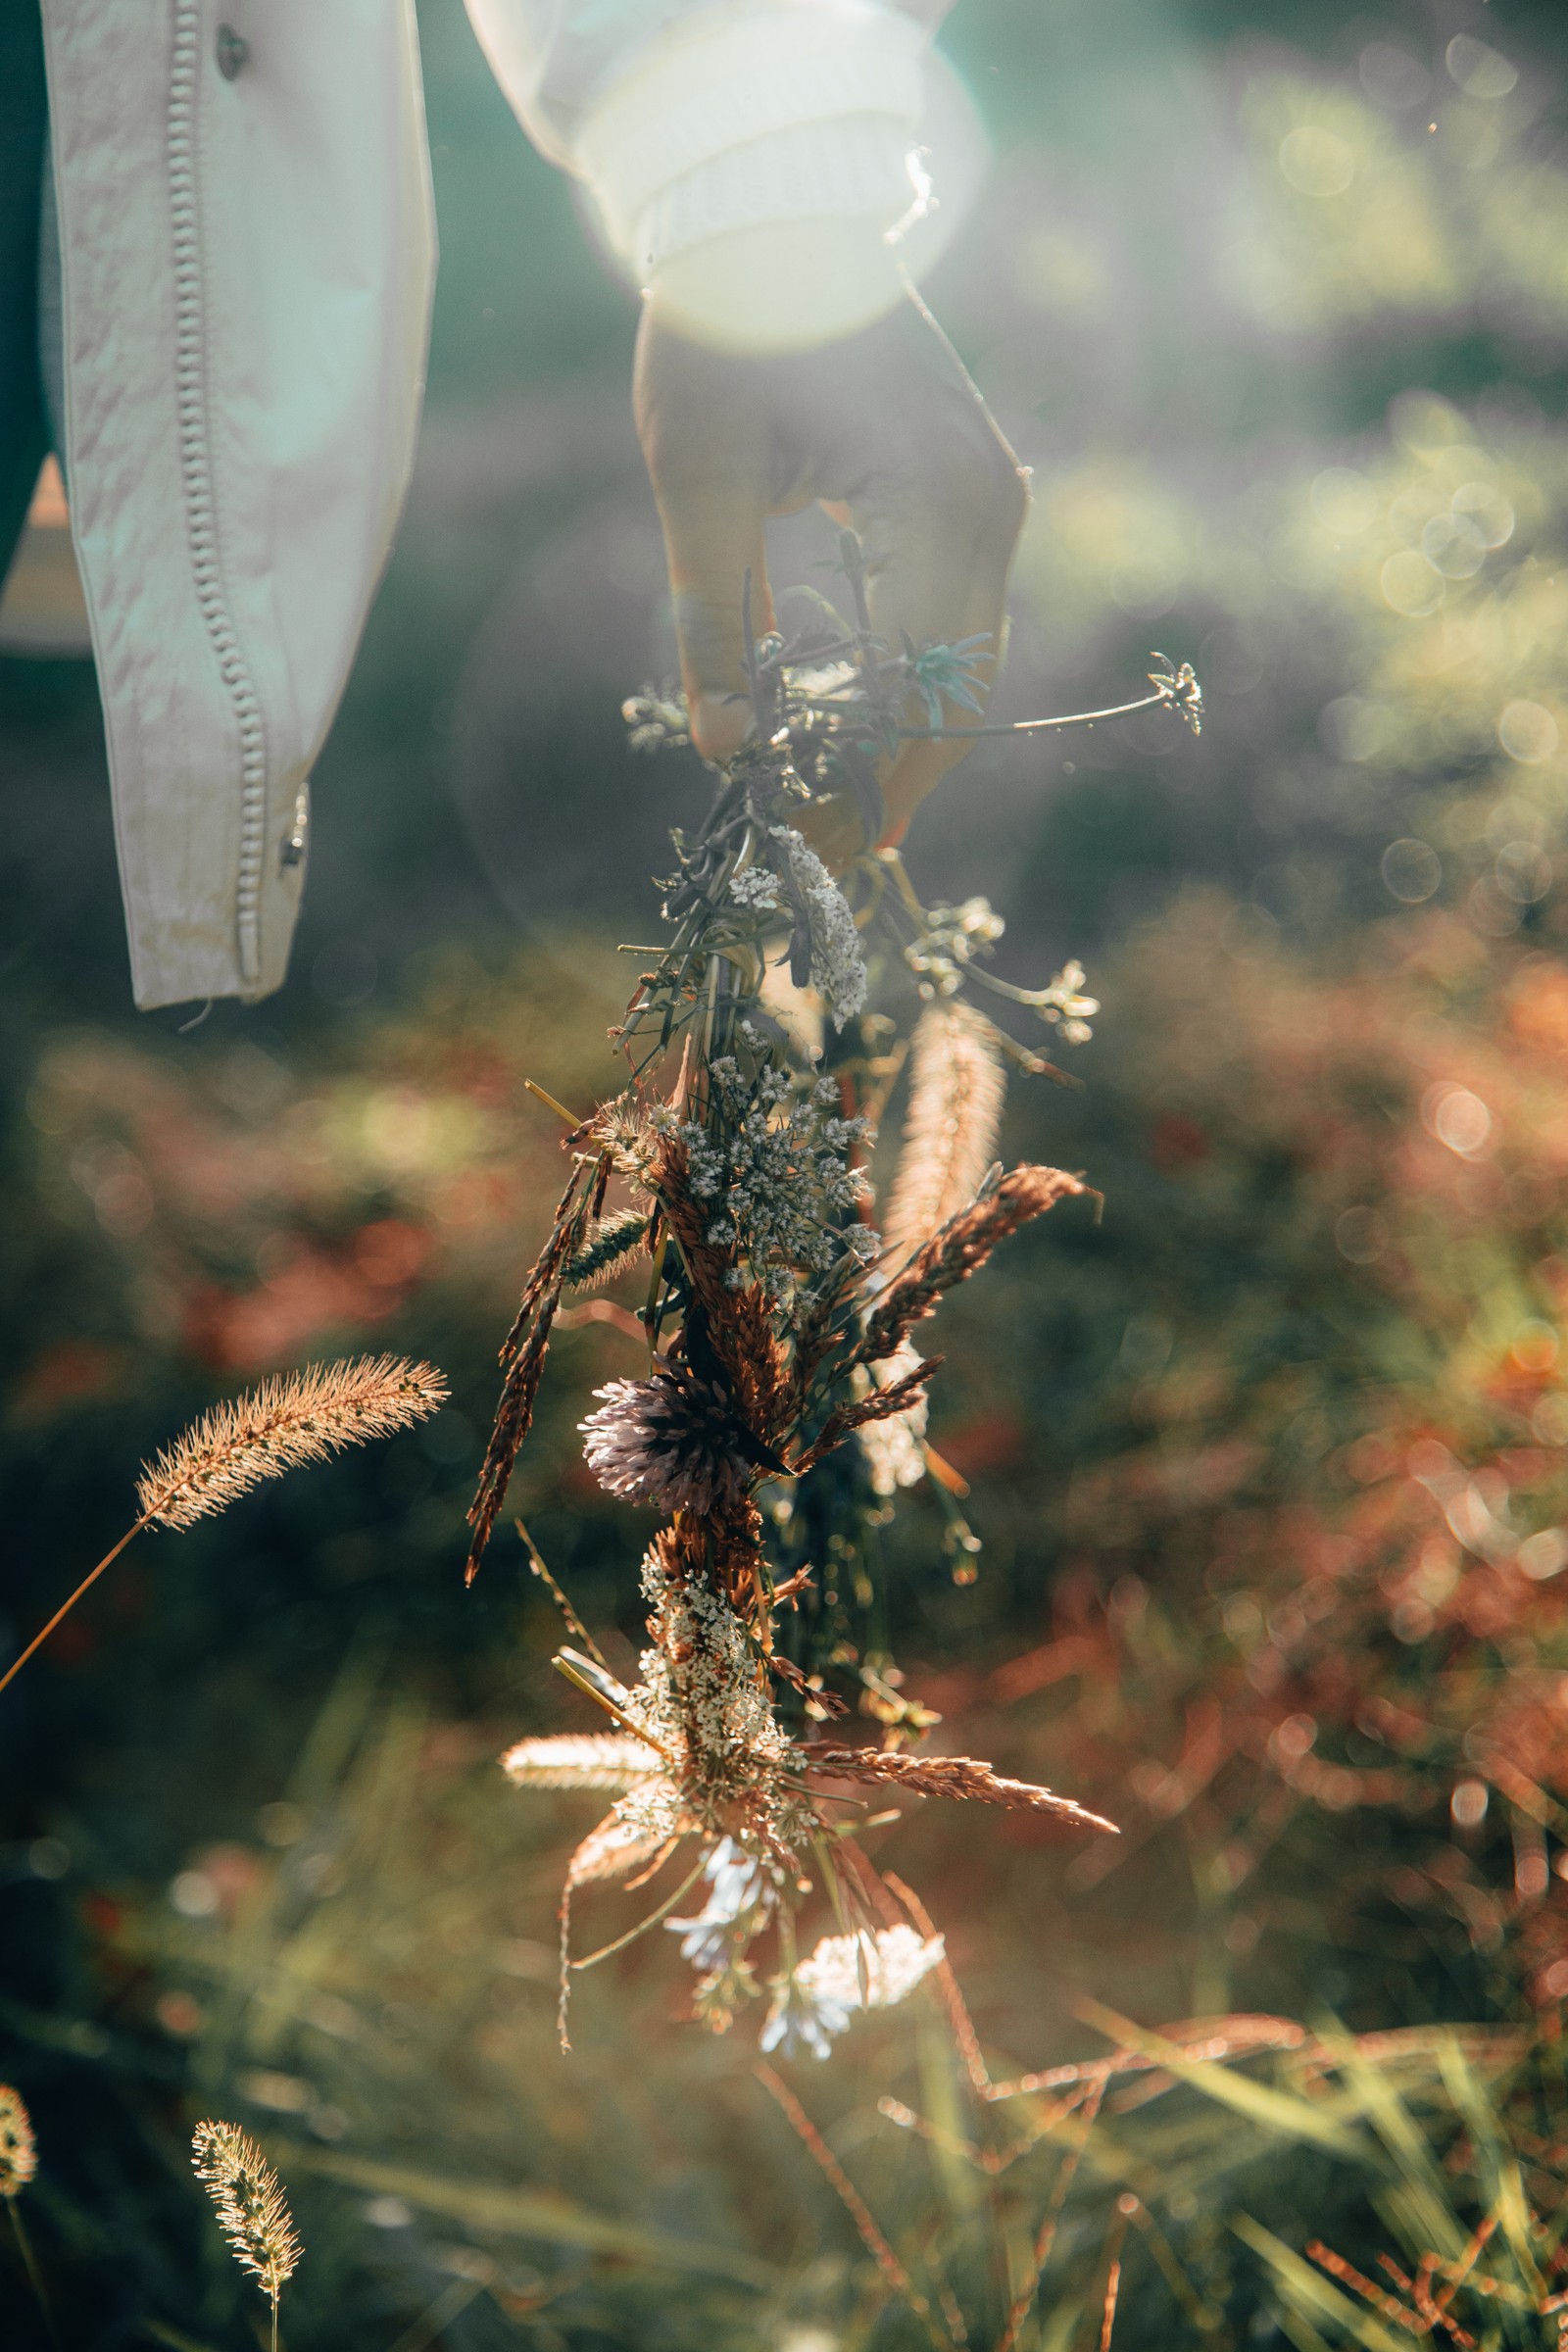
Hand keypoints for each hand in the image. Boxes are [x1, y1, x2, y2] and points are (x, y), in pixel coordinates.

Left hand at [633, 282, 1028, 868]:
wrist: (775, 214)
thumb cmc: (725, 328)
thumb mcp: (701, 480)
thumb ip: (717, 622)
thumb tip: (723, 751)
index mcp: (933, 501)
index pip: (912, 692)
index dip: (854, 779)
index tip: (793, 839)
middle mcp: (990, 505)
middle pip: (959, 694)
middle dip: (889, 781)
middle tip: (819, 850)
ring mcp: (996, 495)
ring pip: (969, 665)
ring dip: (903, 740)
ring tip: (833, 806)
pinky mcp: (975, 489)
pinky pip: (958, 617)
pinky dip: (912, 683)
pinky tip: (858, 731)